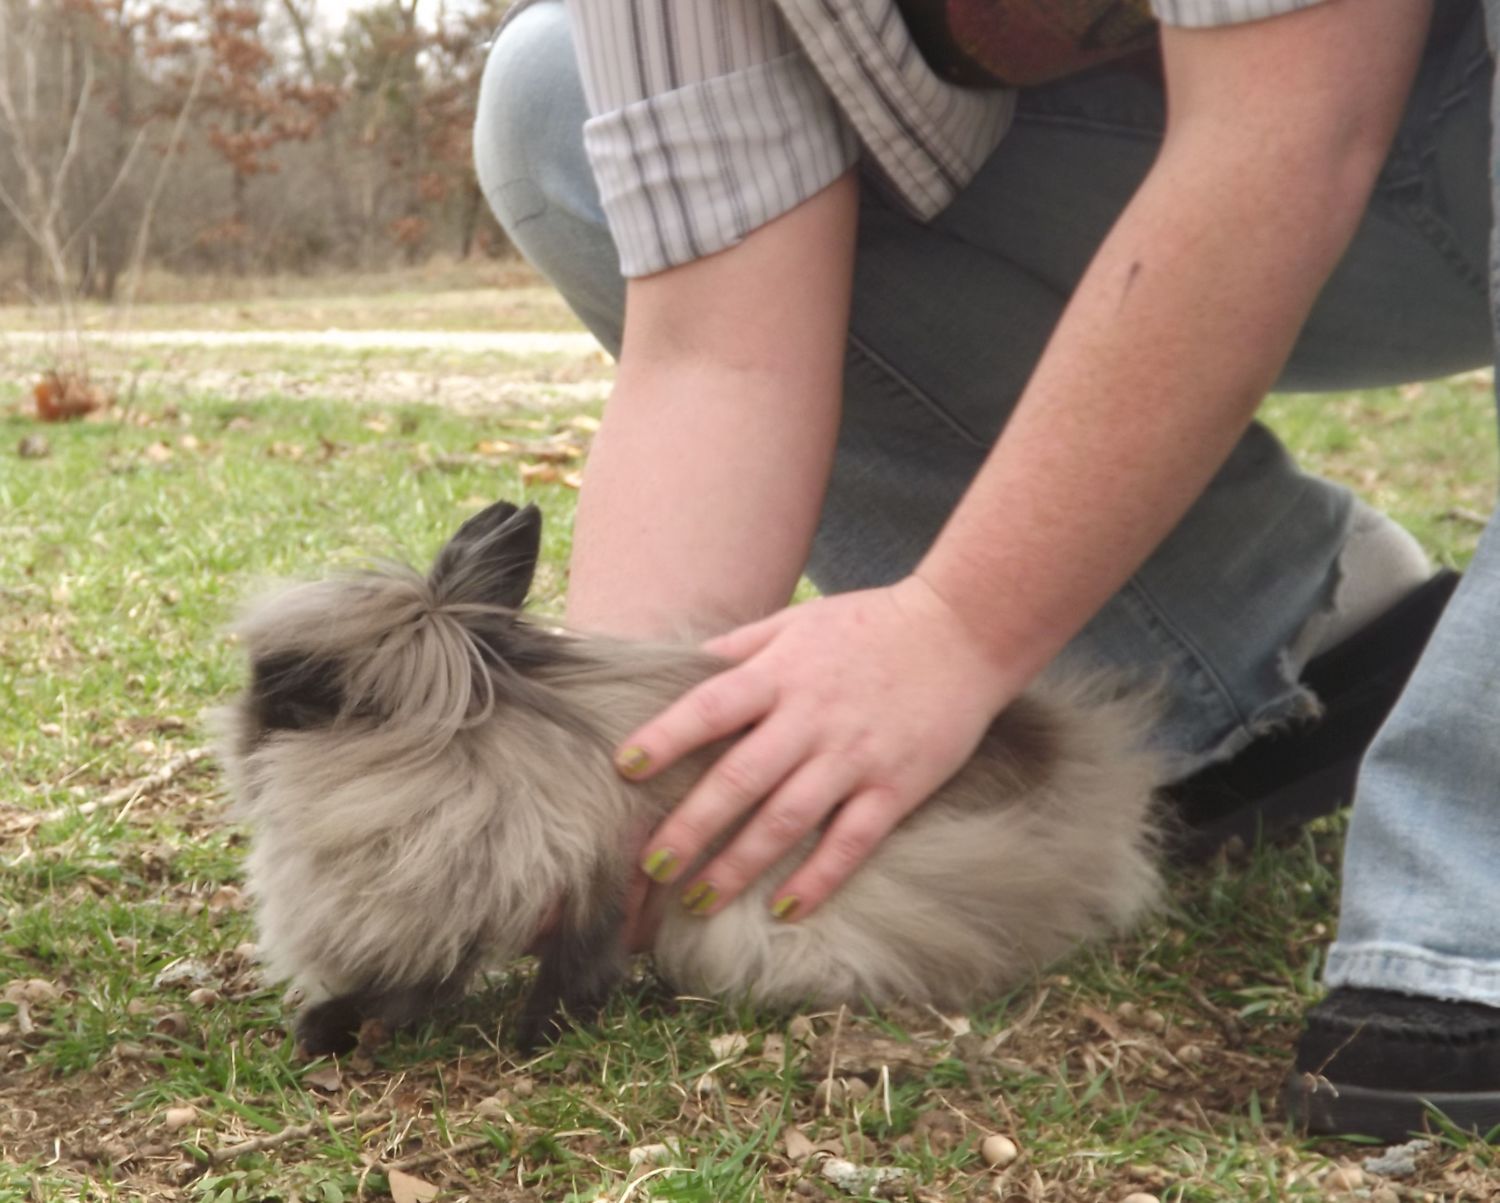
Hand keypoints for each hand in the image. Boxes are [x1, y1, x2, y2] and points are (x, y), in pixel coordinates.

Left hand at [616, 575, 1029, 920]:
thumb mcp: (798, 622)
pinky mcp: (896, 787)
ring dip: (737, 866)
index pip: (710, 708)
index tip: (626, 768)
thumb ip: (740, 649)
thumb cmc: (872, 624)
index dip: (665, 737)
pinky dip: (816, 880)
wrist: (964, 630)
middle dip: (690, 827)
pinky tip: (784, 910)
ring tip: (698, 900)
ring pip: (786, 821)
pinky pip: (849, 843)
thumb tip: (681, 671)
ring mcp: (854, 756)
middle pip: (738, 779)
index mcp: (781, 674)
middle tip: (650, 867)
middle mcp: (811, 717)